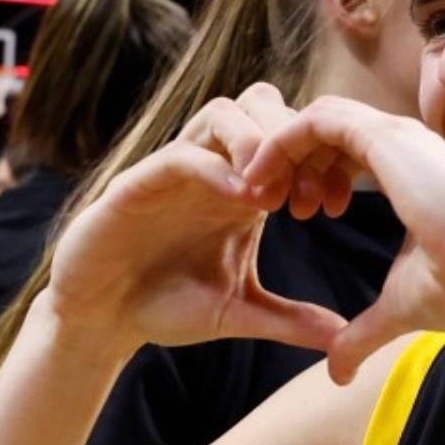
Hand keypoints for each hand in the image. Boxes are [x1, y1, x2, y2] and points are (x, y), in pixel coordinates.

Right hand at [42, 85, 352, 356]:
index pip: (289, 138)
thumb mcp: (239, 313)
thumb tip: (342, 339)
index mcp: (242, 189)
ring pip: (223, 112)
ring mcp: (176, 171)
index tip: (334, 205)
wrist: (101, 320)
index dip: (319, 159)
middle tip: (305, 197)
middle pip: (262, 105)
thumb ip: (290, 321)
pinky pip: (182, 153)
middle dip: (293, 140)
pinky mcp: (139, 184)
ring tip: (274, 195)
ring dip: (257, 141)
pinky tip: (243, 201)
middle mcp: (213, 169)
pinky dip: (216, 167)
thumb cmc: (166, 308)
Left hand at [238, 92, 444, 382]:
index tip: (297, 215)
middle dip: (293, 162)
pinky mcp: (383, 136)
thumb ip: (362, 333)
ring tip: (259, 193)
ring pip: (317, 118)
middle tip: (267, 202)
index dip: (317, 177)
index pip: (352, 153)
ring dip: (281, 150)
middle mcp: (405, 145)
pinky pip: (314, 120)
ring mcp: (396, 134)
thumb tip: (337, 374)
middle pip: (330, 130)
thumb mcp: (399, 309)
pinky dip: (281, 144)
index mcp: (414, 172)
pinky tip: (264, 182)